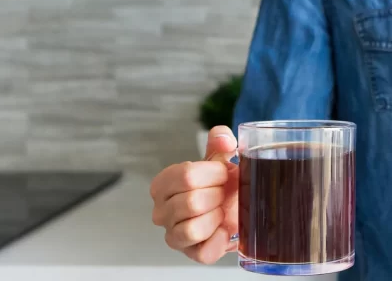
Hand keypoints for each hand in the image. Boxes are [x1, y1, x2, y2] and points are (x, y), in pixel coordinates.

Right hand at [150, 126, 239, 263]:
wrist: (231, 206)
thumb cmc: (219, 183)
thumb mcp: (218, 158)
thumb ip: (220, 141)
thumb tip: (222, 138)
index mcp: (163, 184)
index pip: (186, 176)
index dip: (214, 174)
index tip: (224, 173)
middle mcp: (161, 211)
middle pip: (191, 202)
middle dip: (217, 195)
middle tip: (224, 192)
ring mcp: (173, 234)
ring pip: (192, 229)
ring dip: (216, 217)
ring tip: (221, 210)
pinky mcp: (189, 253)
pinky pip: (203, 251)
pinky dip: (219, 239)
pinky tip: (224, 228)